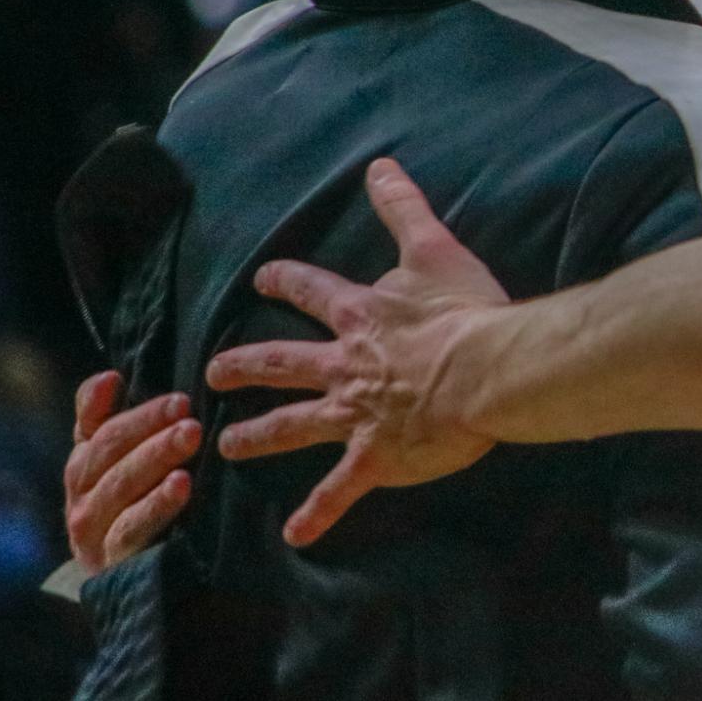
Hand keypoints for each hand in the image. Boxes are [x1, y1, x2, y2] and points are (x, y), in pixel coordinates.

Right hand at [63, 371, 199, 573]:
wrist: (137, 580)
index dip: (124, 408)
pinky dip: (156, 505)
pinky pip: (131, 529)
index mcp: (83, 465)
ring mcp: (92, 531)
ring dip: (155, 457)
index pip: (96, 428)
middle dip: (148, 427)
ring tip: (189, 436)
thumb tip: (108, 378)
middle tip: (186, 409)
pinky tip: (183, 485)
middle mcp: (80, 496)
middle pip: (109, 452)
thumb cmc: (135, 505)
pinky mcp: (111, 562)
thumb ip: (106, 419)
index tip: (160, 392)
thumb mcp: (121, 462)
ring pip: (119, 486)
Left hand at [207, 157, 506, 546]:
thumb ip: (404, 208)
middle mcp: (345, 365)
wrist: (486, 367)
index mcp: (360, 316)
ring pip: (293, 425)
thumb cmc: (467, 311)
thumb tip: (380, 165)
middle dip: (246, 364)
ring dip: (259, 436)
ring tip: (228, 446)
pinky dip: (318, 514)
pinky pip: (339, 489)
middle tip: (215, 371)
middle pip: (283, 362)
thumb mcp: (434, 248)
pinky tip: (296, 536)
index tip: (262, 278)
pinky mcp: (375, 455)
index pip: (311, 292)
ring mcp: (355, 414)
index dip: (285, 282)